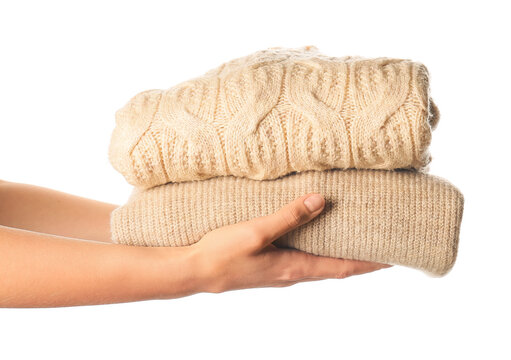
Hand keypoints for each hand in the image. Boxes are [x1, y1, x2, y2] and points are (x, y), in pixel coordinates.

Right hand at [190, 193, 390, 293]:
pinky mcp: (268, 266)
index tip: (391, 259)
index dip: (368, 264)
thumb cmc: (222, 254)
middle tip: (379, 247)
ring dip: (339, 256)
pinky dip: (318, 251)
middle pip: (335, 268)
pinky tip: (313, 239)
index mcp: (294, 268)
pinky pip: (302, 259)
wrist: (194, 271)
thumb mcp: (257, 232)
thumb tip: (321, 201)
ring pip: (319, 264)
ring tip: (353, 240)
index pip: (341, 268)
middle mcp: (291, 273)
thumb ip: (289, 216)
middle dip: (359, 260)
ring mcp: (279, 271)